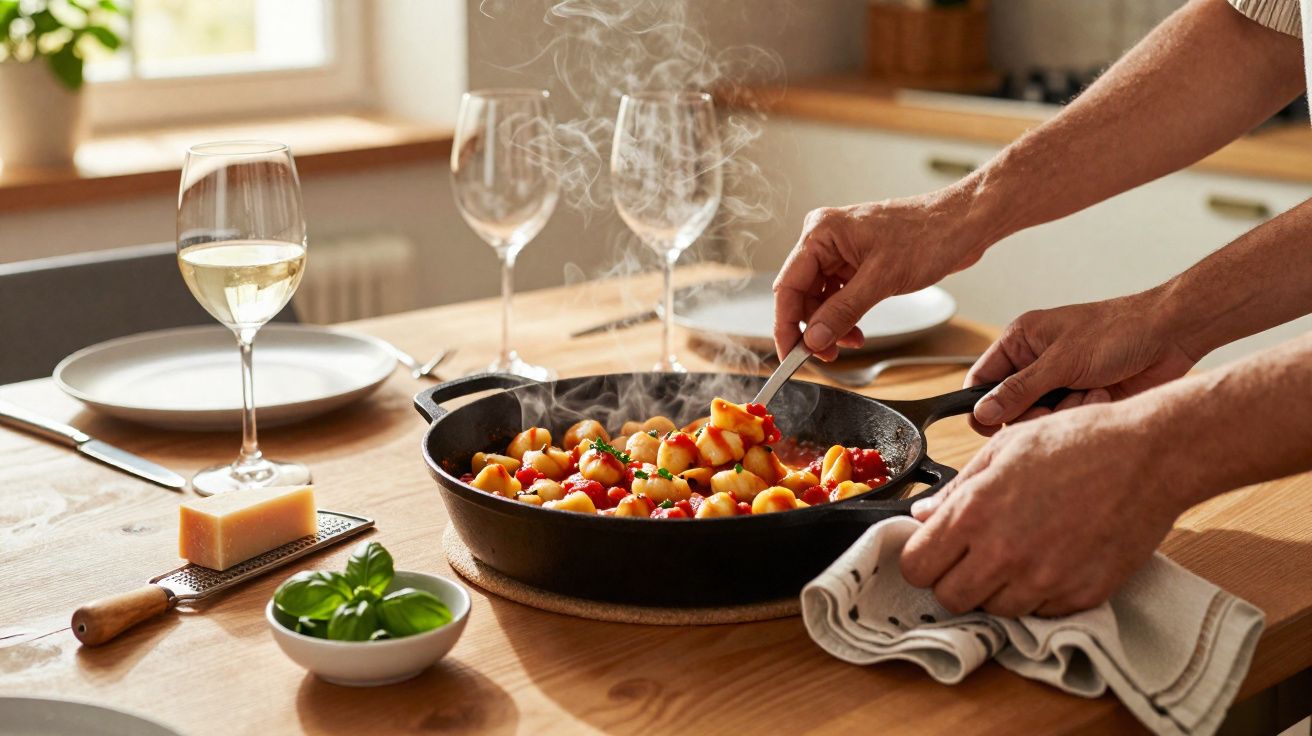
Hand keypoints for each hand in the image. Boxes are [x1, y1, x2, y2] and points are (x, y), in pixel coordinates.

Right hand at [773, 191, 989, 360]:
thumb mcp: (882, 279)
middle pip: (802, 295)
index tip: (791, 355)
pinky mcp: (857, 262)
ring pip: (820, 299)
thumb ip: (843, 311)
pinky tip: (857, 330)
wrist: (964, 224)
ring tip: (851, 342)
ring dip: (831, 325)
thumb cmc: (929, 234)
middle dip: (813, 328)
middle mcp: (826, 239)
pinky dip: (844, 316)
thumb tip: (814, 338)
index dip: (787, 325)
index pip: (788, 286)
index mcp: (821, 233)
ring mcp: (841, 251)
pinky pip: (838, 295)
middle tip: (828, 354)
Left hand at [899, 402, 1188, 616]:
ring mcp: (1044, 580)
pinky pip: (1039, 612)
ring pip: (993, 610)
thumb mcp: (1004, 449)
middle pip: (949, 598)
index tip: (933, 549)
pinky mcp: (1080, 596)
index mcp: (976, 513)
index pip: (916, 566)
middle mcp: (1004, 553)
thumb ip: (958, 490)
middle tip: (972, 556)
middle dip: (953, 579)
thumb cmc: (1076, 442)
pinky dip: (1038, 593)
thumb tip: (924, 515)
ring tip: (1018, 552)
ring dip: (996, 588)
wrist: (1148, 457)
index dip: (921, 558)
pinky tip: (1051, 558)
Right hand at [967, 290, 1197, 434]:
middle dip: (1034, 410)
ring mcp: (1059, 381)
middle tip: (1053, 405)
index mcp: (1021, 341)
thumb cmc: (1118, 330)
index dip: (982, 404)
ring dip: (1065, 410)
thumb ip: (1019, 390)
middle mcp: (1035, 361)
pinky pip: (1066, 419)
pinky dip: (1084, 411)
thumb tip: (982, 413)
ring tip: (1089, 391)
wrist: (1170, 335)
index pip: (982, 378)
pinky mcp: (1081, 397)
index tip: (991, 424)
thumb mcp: (1062, 361)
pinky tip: (1103, 394)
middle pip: (1009, 406)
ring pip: (1039, 417)